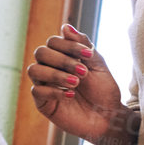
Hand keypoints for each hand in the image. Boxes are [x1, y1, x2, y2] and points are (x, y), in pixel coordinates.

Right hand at [26, 24, 125, 144]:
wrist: (108, 118)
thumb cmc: (104, 91)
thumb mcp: (98, 65)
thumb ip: (83, 45)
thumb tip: (65, 26)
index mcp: (63, 56)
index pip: (53, 41)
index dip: (69, 45)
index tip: (88, 55)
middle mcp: (51, 68)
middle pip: (41, 52)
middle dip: (63, 60)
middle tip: (83, 72)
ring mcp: (45, 85)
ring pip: (35, 70)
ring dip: (56, 74)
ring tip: (76, 83)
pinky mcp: (43, 103)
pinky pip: (36, 90)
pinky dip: (54, 90)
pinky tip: (71, 95)